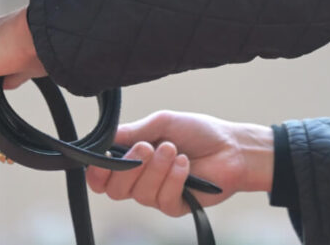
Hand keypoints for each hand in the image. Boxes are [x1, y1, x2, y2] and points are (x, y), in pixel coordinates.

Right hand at [87, 111, 273, 218]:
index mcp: (133, 160)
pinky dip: (174, 178)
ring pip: (140, 194)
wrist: (232, 146)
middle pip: (115, 190)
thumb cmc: (198, 132)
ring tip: (174, 149)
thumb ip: (135, 131)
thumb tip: (108, 137)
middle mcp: (141, 181)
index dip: (97, 174)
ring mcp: (158, 195)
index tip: (103, 161)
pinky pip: (163, 199)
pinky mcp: (176, 206)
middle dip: (130, 167)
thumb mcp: (163, 123)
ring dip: (157, 168)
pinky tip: (186, 164)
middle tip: (148, 147)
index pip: (103, 178)